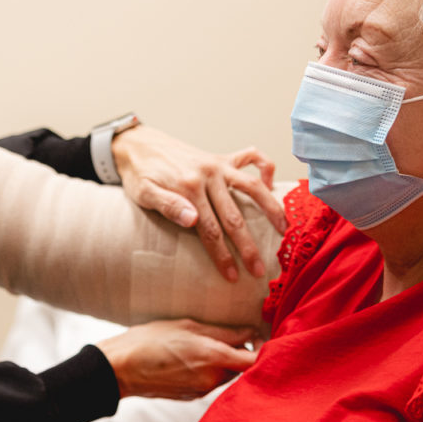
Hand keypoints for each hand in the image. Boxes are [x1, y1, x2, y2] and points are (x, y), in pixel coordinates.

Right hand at [96, 318, 257, 400]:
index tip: (258, 337)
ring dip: (224, 363)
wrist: (120, 369)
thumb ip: (223, 332)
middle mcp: (211, 379)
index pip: (255, 360)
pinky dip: (209, 372)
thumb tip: (249, 333)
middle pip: (242, 369)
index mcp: (213, 358)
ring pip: (226, 376)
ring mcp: (201, 391)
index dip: (263, 349)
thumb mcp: (187, 326)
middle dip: (241, 354)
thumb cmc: (149, 341)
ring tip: (206, 346)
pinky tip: (191, 359)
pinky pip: (210, 383)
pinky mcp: (191, 397)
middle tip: (231, 336)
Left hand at [111, 126, 286, 282]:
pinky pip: (252, 157)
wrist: (138, 145)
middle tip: (259, 270)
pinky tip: (271, 185)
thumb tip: (193, 221)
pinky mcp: (222, 157)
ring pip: (253, 187)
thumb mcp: (143, 193)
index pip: (210, 229)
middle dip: (247, 246)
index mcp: (189, 187)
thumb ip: (168, 206)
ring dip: (271, 208)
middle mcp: (208, 174)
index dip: (222, 255)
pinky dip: (266, 168)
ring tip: (284, 229)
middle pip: (234, 216)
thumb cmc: (139, 174)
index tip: (232, 276)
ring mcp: (218, 164)